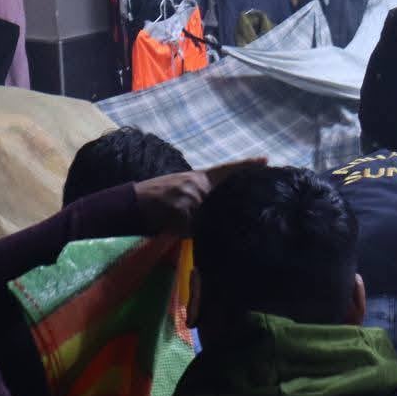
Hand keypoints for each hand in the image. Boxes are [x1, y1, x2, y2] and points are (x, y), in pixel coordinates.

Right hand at [134, 158, 266, 235]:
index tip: (266, 160)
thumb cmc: (155, 195)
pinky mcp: (184, 218)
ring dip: (215, 224)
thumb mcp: (180, 184)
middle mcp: (199, 185)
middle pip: (226, 198)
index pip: (227, 170)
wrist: (130, 204)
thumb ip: (202, 190)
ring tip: (206, 228)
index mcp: (199, 176)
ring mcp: (192, 201)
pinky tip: (188, 234)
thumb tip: (221, 200)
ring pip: (214, 216)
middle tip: (249, 208)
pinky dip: (198, 234)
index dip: (247, 165)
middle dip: (234, 206)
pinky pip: (199, 230)